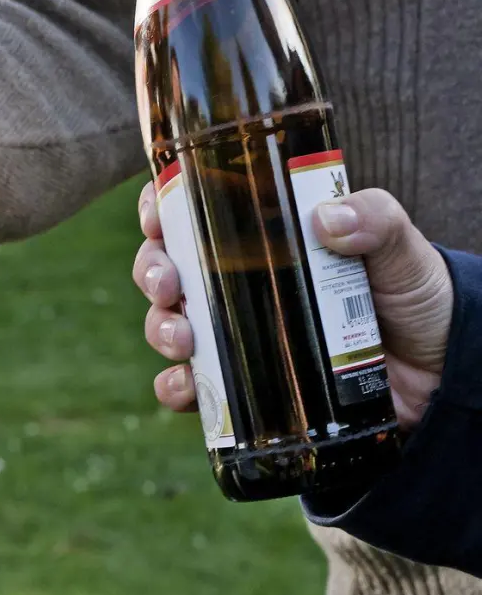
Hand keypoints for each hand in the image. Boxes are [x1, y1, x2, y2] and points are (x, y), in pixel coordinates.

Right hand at [138, 185, 450, 429]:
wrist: (442, 375)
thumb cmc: (416, 298)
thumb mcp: (403, 250)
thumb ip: (377, 221)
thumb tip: (327, 220)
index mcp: (262, 235)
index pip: (193, 208)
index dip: (160, 207)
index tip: (157, 216)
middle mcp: (238, 280)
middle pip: (166, 264)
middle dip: (151, 272)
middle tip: (168, 284)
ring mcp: (238, 331)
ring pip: (169, 321)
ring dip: (160, 327)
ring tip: (184, 338)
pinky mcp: (247, 383)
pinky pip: (192, 386)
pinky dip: (176, 387)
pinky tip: (186, 386)